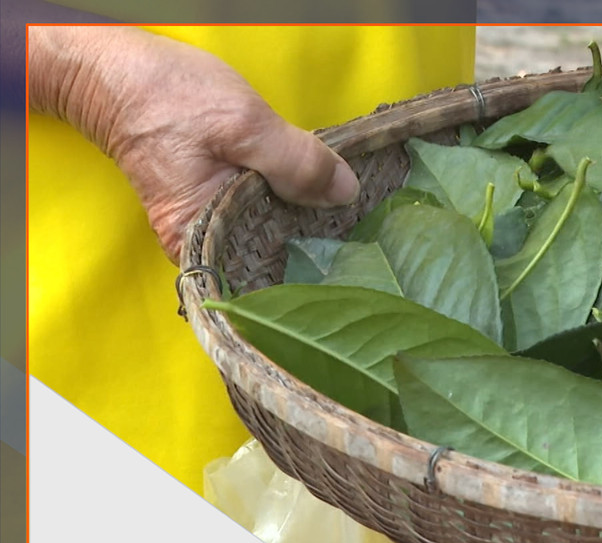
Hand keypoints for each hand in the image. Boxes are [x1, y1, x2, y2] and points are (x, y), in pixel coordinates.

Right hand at [28, 26, 359, 263]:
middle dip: (309, 251)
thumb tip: (345, 193)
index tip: (347, 265)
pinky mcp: (211, 203)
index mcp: (198, 239)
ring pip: (263, 238)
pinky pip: (255, 217)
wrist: (114, 70)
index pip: (257, 283)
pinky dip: (282, 207)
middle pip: (264, 263)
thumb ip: (296, 162)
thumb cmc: (168, 97)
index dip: (304, 277)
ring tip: (343, 222)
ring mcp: (203, 224)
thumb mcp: (244, 124)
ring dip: (300, 226)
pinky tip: (312, 200)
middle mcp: (197, 244)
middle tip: (357, 242)